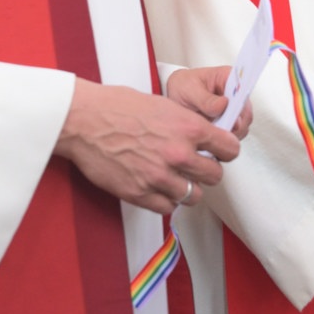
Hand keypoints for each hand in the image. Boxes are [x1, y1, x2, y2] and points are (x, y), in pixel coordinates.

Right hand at [57, 78, 240, 214]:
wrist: (84, 120)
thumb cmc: (118, 107)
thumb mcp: (163, 105)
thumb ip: (187, 124)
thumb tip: (204, 137)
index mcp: (188, 128)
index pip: (229, 149)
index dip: (225, 151)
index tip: (220, 152)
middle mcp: (178, 154)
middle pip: (215, 176)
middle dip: (207, 171)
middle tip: (195, 166)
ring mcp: (159, 177)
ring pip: (194, 195)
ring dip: (187, 188)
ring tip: (175, 179)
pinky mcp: (140, 193)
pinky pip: (168, 207)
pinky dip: (166, 200)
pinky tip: (158, 188)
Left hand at [165, 65, 253, 138]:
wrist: (176, 97)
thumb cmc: (183, 87)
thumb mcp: (189, 90)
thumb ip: (205, 99)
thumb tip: (223, 104)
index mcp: (229, 77)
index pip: (244, 89)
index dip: (240, 104)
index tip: (231, 116)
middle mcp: (235, 93)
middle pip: (245, 112)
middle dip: (233, 123)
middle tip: (217, 127)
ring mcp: (235, 109)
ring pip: (242, 125)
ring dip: (229, 132)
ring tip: (211, 130)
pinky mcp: (231, 121)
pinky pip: (235, 133)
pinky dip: (225, 137)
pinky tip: (212, 133)